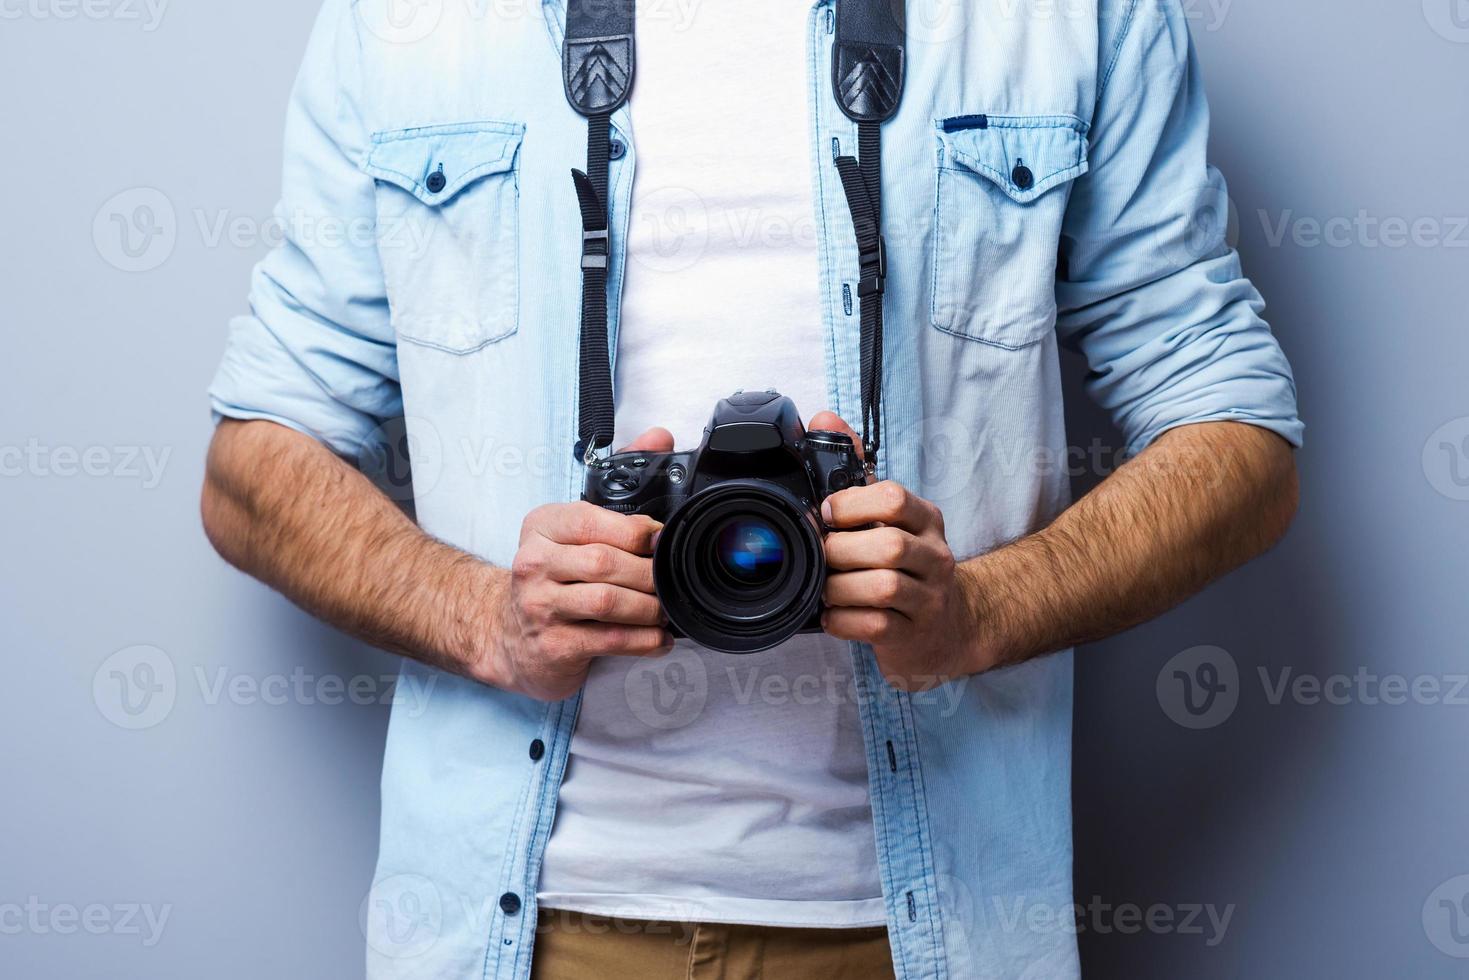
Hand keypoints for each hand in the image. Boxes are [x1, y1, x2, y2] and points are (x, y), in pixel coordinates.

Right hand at [476, 428, 676, 700]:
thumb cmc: (553, 574)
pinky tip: (658, 639)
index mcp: (543, 526)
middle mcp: (534, 564)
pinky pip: (610, 641)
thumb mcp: (575, 525)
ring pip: (609, 603)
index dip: (636, 532)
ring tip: (666, 609)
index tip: (662, 541)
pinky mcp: (553, 646)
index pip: (591, 521)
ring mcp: (540, 607)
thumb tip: (660, 436)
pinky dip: (644, 640)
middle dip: (649, 574)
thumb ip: (619, 479)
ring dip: (650, 608)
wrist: (505, 633)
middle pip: (605, 564)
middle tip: (671, 581)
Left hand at [810, 412, 990, 690]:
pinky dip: (844, 620)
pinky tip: (834, 615)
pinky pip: (876, 626)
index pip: (894, 499)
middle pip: (888, 546)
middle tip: (822, 556)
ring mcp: (929, 598)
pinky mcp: (914, 635)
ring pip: (883, 588)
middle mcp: (935, 556)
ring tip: (825, 588)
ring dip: (839, 588)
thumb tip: (823, 419)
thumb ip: (855, 471)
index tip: (825, 514)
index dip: (851, 505)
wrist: (949, 627)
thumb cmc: (906, 564)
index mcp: (925, 519)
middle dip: (841, 552)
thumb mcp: (888, 516)